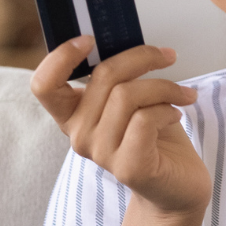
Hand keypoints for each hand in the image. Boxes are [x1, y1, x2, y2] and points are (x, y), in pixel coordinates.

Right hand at [30, 36, 209, 216]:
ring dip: (164, 86)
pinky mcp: (128, 167)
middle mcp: (78, 135)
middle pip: (102, 76)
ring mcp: (101, 154)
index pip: (43, 85)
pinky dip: (168, 109)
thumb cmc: (155, 137)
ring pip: (127, 95)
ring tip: (182, 94)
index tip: (90, 40)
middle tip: (168, 56)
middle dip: (141, 57)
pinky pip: (145, 119)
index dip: (60, 57)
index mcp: (72, 115)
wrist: (176, 187)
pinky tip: (177, 114)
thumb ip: (117, 77)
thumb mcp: (130, 100)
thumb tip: (123, 38)